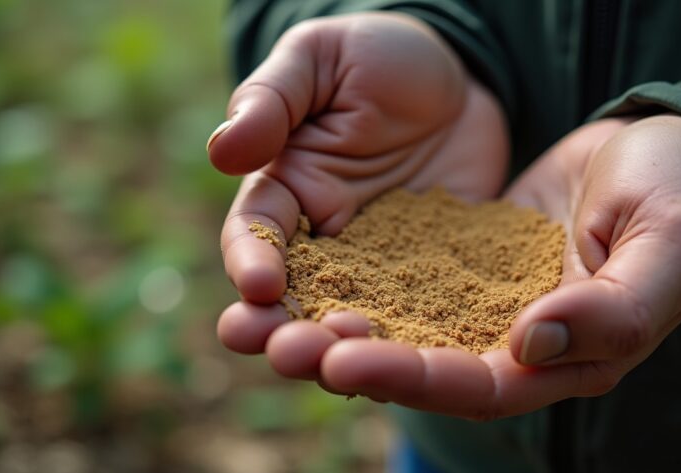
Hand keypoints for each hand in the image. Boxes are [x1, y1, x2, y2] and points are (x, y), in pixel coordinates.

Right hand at [210, 13, 507, 352]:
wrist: (458, 76)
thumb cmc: (376, 56)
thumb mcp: (319, 59)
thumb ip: (271, 100)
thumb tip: (223, 149)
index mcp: (285, 187)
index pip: (255, 234)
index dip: (251, 261)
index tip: (259, 286)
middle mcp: (325, 235)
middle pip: (296, 295)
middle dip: (285, 328)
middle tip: (288, 355)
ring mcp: (381, 260)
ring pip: (354, 315)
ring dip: (345, 346)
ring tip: (346, 371)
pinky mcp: (433, 271)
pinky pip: (422, 311)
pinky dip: (414, 339)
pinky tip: (420, 364)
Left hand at [256, 115, 680, 418]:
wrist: (664, 150)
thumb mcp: (673, 247)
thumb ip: (617, 308)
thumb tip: (532, 344)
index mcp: (570, 358)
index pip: (479, 386)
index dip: (412, 378)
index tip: (342, 359)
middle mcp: (518, 344)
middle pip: (420, 368)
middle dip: (346, 361)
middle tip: (272, 345)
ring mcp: (485, 304)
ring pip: (397, 327)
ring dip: (329, 326)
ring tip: (256, 320)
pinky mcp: (462, 264)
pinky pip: (398, 278)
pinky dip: (349, 278)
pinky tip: (297, 270)